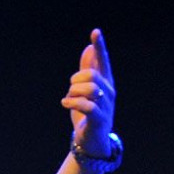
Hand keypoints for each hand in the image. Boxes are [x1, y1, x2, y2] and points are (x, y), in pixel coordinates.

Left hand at [60, 28, 114, 156]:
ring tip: (68, 99)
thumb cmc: (88, 114)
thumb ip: (87, 70)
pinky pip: (87, 105)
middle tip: (70, 89)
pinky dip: (73, 102)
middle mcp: (108, 92)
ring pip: (90, 88)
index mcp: (106, 83)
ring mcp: (105, 106)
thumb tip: (88, 48)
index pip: (103, 62)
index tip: (95, 32)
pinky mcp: (99, 119)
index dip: (100, 47)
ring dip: (73, 92)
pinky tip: (65, 103)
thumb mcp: (85, 90)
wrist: (91, 141)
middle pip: (92, 75)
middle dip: (76, 79)